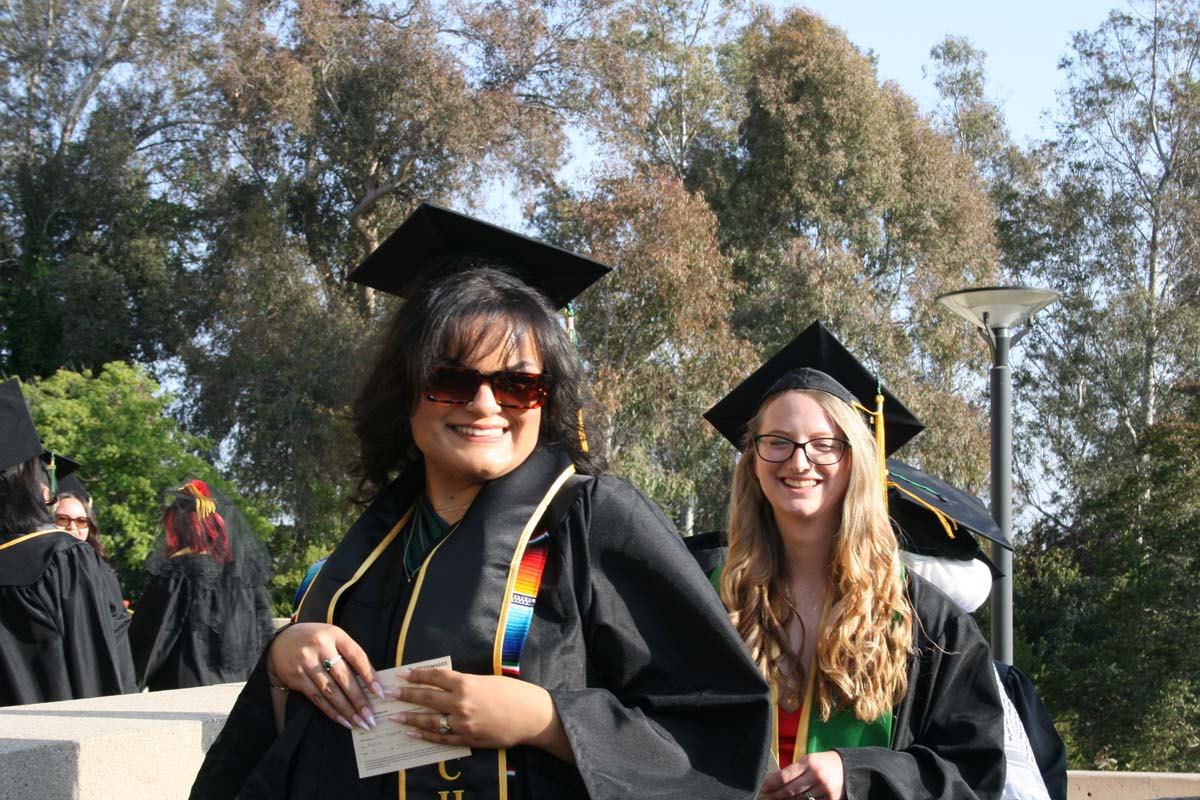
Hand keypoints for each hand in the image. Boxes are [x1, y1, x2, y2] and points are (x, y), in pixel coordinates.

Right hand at [266, 622, 383, 732]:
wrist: (278, 641)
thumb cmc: (314, 640)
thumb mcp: (333, 637)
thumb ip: (349, 655)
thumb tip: (370, 682)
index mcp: (335, 635)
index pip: (357, 656)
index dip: (370, 676)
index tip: (380, 693)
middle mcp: (320, 647)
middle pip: (344, 677)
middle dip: (360, 700)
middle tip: (372, 717)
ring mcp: (307, 663)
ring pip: (331, 691)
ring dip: (347, 710)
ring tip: (361, 723)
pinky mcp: (296, 677)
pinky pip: (317, 698)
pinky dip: (332, 711)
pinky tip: (343, 720)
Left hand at [387, 668, 571, 760]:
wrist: (532, 716)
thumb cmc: (513, 693)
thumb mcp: (487, 680)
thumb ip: (465, 683)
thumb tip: (445, 685)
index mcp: (466, 683)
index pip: (434, 677)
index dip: (416, 675)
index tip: (402, 675)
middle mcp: (461, 703)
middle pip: (426, 698)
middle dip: (405, 696)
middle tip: (388, 695)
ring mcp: (462, 724)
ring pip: (429, 720)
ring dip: (410, 717)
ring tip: (394, 716)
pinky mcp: (467, 740)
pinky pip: (441, 738)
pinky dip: (425, 736)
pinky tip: (412, 733)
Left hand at [759, 751, 844, 799]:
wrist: (849, 768)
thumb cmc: (824, 763)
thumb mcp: (809, 761)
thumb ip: (793, 770)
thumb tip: (773, 781)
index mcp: (809, 762)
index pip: (785, 776)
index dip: (771, 784)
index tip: (764, 788)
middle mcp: (816, 776)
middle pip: (790, 791)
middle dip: (775, 796)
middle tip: (765, 798)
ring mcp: (824, 789)